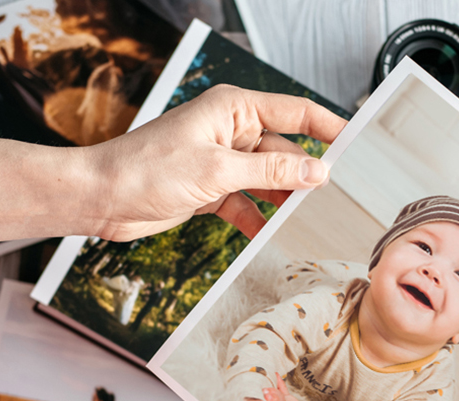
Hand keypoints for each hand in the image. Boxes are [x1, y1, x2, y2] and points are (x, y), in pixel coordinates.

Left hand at [84, 85, 346, 240]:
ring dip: (281, 198)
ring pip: (267, 178)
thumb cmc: (147, 170)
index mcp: (232, 109)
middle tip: (329, 195)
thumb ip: (271, 170)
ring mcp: (220, 161)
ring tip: (300, 217)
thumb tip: (317, 170)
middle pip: (283, 149)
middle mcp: (229, 131)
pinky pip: (246, 202)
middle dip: (303, 172)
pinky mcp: (210, 189)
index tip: (356, 143)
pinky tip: (264, 233)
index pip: (294, 111)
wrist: (102, 198)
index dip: (328, 126)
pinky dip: (255, 217)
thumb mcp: (217, 170)